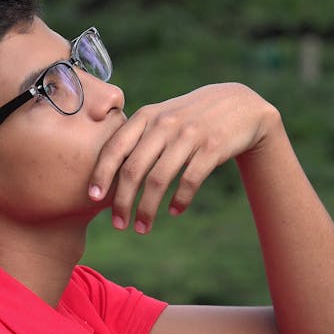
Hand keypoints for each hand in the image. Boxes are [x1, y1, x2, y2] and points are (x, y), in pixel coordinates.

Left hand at [88, 83, 280, 233]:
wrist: (240, 105)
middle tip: (118, 224)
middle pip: (133, 169)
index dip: (101, 174)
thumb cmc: (190, 117)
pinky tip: (174, 211)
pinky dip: (179, 201)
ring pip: (159, 180)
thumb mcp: (162, 116)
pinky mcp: (213, 148)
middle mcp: (164, 124)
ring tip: (142, 227)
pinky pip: (189, 181)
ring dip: (147, 209)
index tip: (93, 197)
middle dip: (122, 201)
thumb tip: (107, 171)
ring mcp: (189, 135)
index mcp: (146, 116)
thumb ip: (137, 136)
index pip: (115, 148)